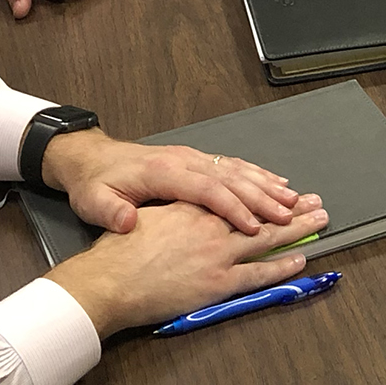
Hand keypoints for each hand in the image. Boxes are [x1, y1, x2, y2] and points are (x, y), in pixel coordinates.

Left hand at [41, 129, 302, 235]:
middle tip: (291, 214)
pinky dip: (258, 174)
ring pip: (237, 169)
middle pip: (231, 178)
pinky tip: (276, 182)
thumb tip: (128, 221)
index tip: (254, 227)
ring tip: (294, 199)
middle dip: (263, 197)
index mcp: (164, 172)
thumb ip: (111, 212)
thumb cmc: (95, 183)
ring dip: (267, 185)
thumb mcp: (93, 200)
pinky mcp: (197, 159)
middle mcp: (184, 161)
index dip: (233, 208)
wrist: (92, 157)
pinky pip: (233, 165)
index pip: (207, 189)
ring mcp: (193, 158)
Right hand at [45, 196, 328, 336]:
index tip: (281, 191)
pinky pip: (258, 273)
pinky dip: (281, 265)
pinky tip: (301, 258)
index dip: (260, 194)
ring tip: (320, 220)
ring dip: (296, 229)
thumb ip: (167, 214)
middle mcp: (211, 226)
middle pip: (259, 213)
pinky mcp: (218, 282)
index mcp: (192, 208)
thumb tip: (183, 208)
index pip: (235, 197)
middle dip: (291, 208)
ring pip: (266, 238)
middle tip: (316, 202)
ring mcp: (217, 255)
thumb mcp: (141, 219)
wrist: (107, 281)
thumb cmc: (116, 253)